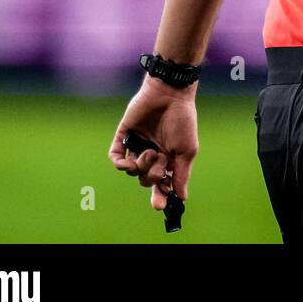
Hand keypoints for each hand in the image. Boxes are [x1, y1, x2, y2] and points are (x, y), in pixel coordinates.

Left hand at [108, 75, 198, 211]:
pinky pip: (116, 157)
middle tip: (160, 161)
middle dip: (153, 176)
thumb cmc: (183, 121)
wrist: (170, 95)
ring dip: (141, 166)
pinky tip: (127, 163)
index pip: (161, 183)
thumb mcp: (186, 150)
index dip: (160, 195)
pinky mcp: (124, 136)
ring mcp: (137, 145)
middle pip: (146, 180)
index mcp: (168, 158)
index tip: (159, 205)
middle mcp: (152, 154)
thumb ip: (181, 174)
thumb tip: (181, 198)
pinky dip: (119, 164)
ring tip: (150, 152)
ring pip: (132, 171)